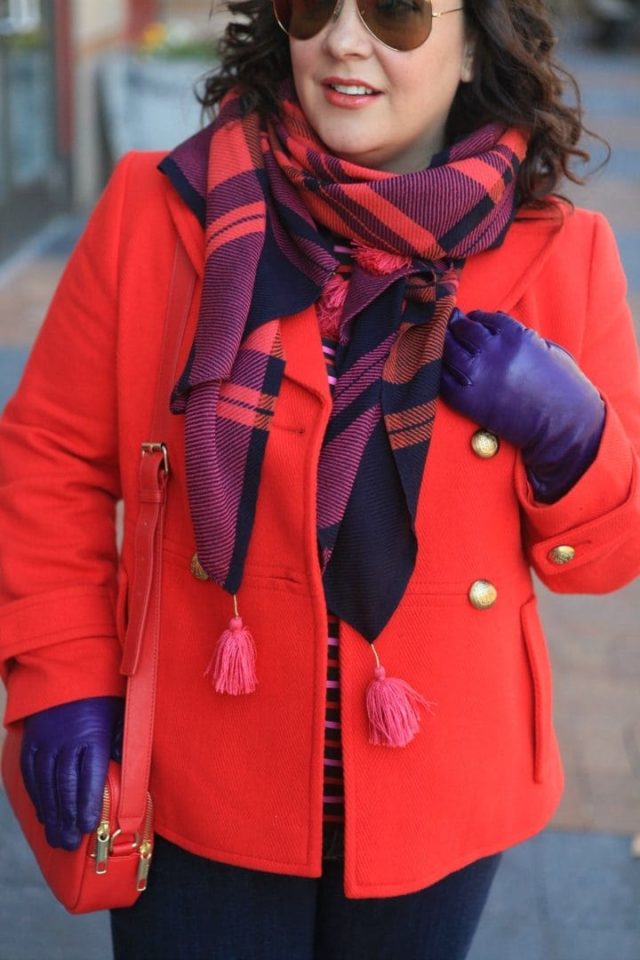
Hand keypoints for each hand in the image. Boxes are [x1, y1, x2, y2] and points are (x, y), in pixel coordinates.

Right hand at [20, 696, 123, 850]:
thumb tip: (131, 773)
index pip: (90, 776)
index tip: (89, 827)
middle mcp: (66, 741)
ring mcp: (46, 742)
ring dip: (52, 814)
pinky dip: (37, 796)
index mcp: (92, 735)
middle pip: (65, 786)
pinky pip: (31, 774)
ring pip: (46, 785)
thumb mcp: (120, 716)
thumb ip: (124, 744)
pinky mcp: (31, 742)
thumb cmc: (102, 698)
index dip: (88, 804)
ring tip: (57, 838)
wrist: (68, 671)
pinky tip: (44, 814)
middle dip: (68, 818)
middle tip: (70, 843)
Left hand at [441, 309, 604, 501]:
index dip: (475, 317)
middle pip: (463, 329)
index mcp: (515, 336)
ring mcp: (478, 376)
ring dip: (444, 345)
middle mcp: (494, 352)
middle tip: (449, 327)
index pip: (484, 317)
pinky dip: (440, 371)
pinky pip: (443, 379)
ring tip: (443, 344)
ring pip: (448, 350)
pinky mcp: (467, 400)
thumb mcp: (547, 349)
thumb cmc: (563, 387)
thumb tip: (497, 326)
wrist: (563, 426)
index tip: (470, 319)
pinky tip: (443, 368)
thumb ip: (521, 335)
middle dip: (455, 326)